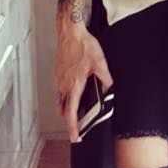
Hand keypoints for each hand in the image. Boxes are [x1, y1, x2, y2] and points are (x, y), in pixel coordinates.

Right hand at [56, 24, 112, 142]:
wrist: (70, 32)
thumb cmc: (82, 45)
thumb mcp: (100, 62)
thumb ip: (105, 78)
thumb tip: (109, 88)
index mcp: (74, 84)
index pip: (71, 112)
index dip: (73, 126)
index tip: (75, 136)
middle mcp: (63, 84)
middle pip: (63, 109)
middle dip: (69, 118)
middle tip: (78, 123)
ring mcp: (59, 78)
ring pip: (60, 99)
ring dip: (67, 106)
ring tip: (77, 106)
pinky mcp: (58, 73)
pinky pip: (59, 89)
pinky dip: (66, 94)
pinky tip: (75, 88)